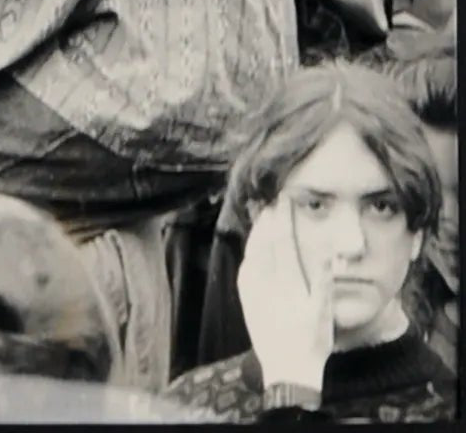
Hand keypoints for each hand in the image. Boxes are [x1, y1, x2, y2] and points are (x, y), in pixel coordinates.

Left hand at [237, 193, 332, 391]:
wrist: (288, 374)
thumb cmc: (312, 344)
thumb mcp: (324, 315)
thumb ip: (324, 283)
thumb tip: (329, 255)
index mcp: (288, 285)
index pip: (284, 242)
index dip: (283, 219)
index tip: (285, 201)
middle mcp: (268, 286)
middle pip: (264, 244)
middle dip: (267, 220)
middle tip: (271, 202)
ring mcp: (254, 293)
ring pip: (252, 254)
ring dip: (257, 233)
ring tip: (262, 217)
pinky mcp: (247, 302)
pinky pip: (245, 269)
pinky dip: (250, 252)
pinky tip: (253, 247)